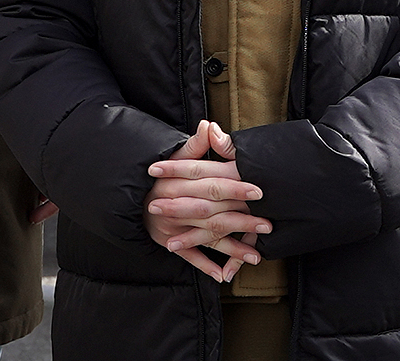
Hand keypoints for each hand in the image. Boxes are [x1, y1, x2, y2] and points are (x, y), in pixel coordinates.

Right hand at [146, 120, 267, 282]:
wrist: (131, 201)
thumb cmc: (161, 178)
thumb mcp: (175, 157)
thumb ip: (195, 145)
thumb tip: (208, 125)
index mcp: (180, 182)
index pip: (212, 184)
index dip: (235, 188)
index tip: (259, 191)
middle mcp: (177, 206)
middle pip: (214, 213)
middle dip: (242, 220)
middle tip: (268, 224)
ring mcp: (173, 227)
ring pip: (207, 237)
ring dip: (232, 248)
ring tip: (256, 254)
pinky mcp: (171, 242)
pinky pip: (189, 257)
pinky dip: (205, 266)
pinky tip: (223, 275)